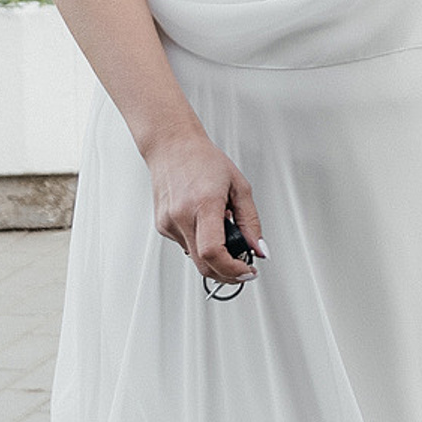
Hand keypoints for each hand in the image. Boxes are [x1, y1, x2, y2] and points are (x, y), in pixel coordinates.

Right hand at [145, 130, 265, 287]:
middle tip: (242, 269)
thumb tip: (258, 248)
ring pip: (194, 258)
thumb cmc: (204, 160)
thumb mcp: (239, 186)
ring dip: (213, 256)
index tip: (246, 271)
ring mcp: (169, 223)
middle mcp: (182, 216)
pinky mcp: (162, 226)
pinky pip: (185, 246)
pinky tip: (203, 223)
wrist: (173, 147)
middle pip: (203, 264)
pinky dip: (199, 243)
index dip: (232, 269)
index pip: (213, 252)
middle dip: (227, 274)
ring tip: (222, 231)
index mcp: (204, 203)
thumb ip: (251, 221)